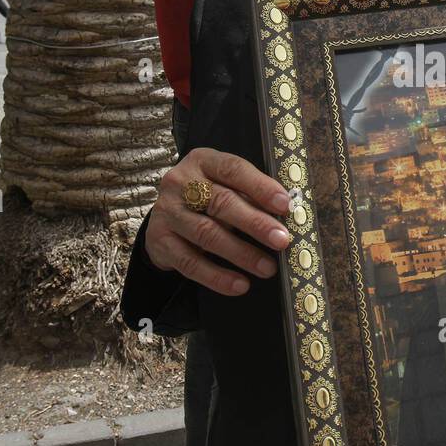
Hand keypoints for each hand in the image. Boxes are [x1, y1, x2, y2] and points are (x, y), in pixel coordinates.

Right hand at [143, 147, 292, 295]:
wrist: (166, 217)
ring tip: (267, 268)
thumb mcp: (226, 185)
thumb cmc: (208, 198)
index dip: (260, 187)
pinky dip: (217, 276)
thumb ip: (251, 195)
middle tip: (281, 240)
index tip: (285, 205)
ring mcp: (167, 212)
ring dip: (241, 253)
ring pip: (206, 234)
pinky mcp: (159, 241)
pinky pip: (190, 262)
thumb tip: (287, 215)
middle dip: (255, 223)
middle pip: (221, 202)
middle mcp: (180, 183)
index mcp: (202, 161)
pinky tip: (240, 285)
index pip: (233, 169)